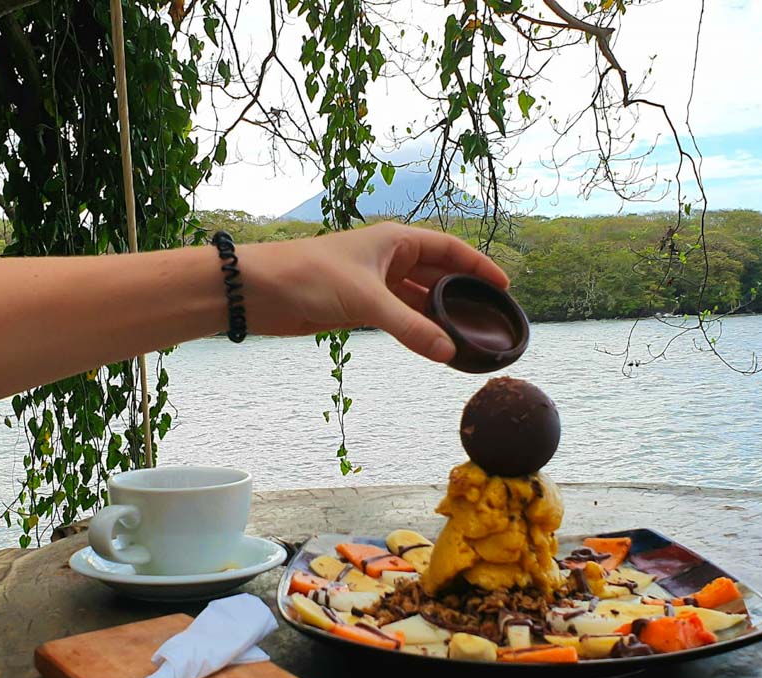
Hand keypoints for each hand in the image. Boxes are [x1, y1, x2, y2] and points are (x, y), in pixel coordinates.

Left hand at [242, 222, 509, 361]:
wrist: (257, 290)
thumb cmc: (307, 276)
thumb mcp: (365, 301)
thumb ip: (409, 328)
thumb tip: (448, 353)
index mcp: (395, 240)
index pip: (450, 249)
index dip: (479, 266)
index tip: (504, 286)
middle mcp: (388, 258)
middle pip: (438, 274)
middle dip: (463, 294)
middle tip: (491, 319)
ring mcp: (374, 283)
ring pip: (418, 299)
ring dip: (440, 315)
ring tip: (469, 336)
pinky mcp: (359, 306)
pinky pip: (399, 317)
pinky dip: (417, 329)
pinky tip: (434, 344)